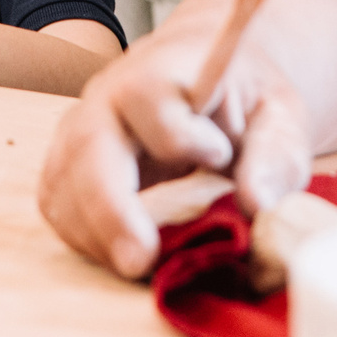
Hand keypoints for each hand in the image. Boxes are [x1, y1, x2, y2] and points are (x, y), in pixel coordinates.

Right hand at [36, 26, 316, 280]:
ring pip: (64, 180)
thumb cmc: (244, 99)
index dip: (179, 134)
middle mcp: (110, 96)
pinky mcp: (70, 164)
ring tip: (141, 265)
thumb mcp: (279, 116)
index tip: (220, 156)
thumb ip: (275, 154)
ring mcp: (82, 129)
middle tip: (141, 260)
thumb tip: (257, 204)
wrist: (210, 84)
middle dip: (110, 207)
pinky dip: (84, 237)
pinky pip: (58, 203)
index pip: (148, 94)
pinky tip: (120, 251)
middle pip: (88, 143)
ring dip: (96, 232)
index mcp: (163, 71)